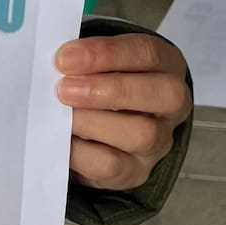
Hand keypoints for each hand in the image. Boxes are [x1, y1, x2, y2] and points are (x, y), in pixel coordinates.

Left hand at [56, 34, 191, 190]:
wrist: (98, 133)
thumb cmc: (95, 85)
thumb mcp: (94, 65)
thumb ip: (80, 62)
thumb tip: (55, 64)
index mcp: (163, 65)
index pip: (147, 53)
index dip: (106, 53)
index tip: (65, 58)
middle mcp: (170, 104)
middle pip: (160, 94)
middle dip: (109, 90)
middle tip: (64, 90)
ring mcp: (158, 141)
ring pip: (141, 134)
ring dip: (92, 122)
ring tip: (61, 116)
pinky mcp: (135, 171)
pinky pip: (111, 166)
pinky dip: (80, 153)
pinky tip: (60, 139)